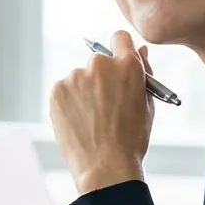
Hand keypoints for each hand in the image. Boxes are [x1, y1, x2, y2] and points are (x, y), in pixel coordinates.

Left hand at [50, 30, 152, 194]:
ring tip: (91, 121)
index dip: (120, 49)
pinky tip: (78, 123)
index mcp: (128, 65)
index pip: (120, 38)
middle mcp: (100, 64)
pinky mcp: (57, 89)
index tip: (117, 64)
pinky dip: (69, 103)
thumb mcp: (146, 105)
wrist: (106, 167)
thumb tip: (139, 49)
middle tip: (104, 105)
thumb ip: (143, 73)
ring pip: (79, 78)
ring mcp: (76, 76)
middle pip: (99, 60)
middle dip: (101, 76)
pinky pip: (64, 90)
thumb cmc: (131, 139)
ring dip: (84, 91)